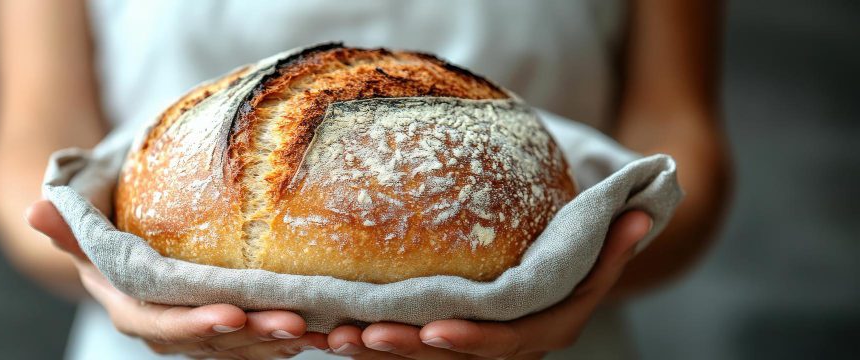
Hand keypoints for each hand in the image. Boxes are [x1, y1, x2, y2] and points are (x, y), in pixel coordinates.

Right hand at [26, 200, 328, 358]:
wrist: (124, 245)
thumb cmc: (107, 229)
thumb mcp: (87, 225)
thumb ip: (69, 225)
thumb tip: (34, 209)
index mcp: (127, 306)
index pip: (160, 323)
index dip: (195, 324)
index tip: (233, 313)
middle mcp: (160, 329)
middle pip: (206, 342)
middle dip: (249, 336)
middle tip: (292, 324)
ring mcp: (192, 332)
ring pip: (234, 347)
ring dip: (272, 342)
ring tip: (312, 330)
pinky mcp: (219, 329)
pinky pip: (250, 341)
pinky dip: (278, 340)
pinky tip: (315, 334)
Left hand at [326, 210, 652, 358]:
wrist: (558, 278)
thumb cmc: (575, 259)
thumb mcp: (598, 252)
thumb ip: (616, 240)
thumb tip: (646, 209)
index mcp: (541, 330)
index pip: (504, 341)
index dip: (470, 340)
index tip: (434, 329)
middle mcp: (503, 347)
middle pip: (449, 357)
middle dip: (404, 349)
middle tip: (360, 333)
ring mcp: (469, 346)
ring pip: (417, 358)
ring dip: (374, 350)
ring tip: (330, 335)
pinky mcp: (438, 338)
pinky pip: (400, 347)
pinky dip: (364, 341)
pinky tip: (323, 331)